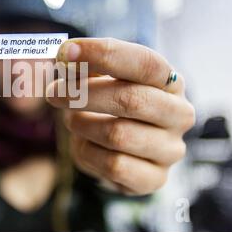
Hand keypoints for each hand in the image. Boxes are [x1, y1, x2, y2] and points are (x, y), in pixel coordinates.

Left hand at [46, 38, 194, 195]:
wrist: (120, 149)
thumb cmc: (110, 105)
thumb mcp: (100, 79)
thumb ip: (85, 66)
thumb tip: (64, 58)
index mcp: (170, 81)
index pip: (144, 63)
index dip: (103, 54)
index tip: (65, 53)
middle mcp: (179, 114)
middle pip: (131, 99)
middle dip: (83, 94)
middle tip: (53, 93)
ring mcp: (170, 149)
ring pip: (117, 135)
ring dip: (82, 125)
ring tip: (71, 120)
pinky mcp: (155, 179)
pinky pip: (113, 166)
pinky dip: (87, 153)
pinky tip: (83, 144)